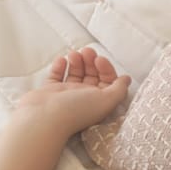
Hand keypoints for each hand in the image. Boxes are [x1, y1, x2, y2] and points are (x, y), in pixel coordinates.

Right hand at [14, 47, 130, 136]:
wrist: (44, 117)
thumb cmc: (76, 110)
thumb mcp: (106, 100)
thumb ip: (119, 89)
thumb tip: (126, 79)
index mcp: (99, 102)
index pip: (107, 81)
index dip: (106, 68)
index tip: (99, 60)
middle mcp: (84, 98)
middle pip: (92, 76)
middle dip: (91, 61)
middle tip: (87, 52)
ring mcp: (66, 95)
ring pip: (75, 74)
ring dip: (77, 62)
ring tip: (74, 54)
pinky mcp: (50, 91)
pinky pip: (56, 76)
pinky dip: (60, 67)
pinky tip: (62, 60)